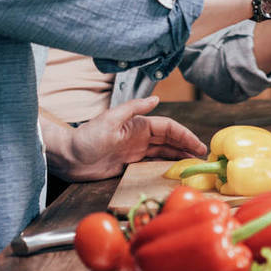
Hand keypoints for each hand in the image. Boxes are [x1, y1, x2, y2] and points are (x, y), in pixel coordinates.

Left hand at [46, 96, 206, 181]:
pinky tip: (174, 172)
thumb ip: (134, 108)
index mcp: (138, 124)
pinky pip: (152, 164)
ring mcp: (135, 151)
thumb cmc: (86, 138)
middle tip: (202, 157)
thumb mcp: (110, 120)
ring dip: (178, 156)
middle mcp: (140, 136)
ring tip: (193, 165)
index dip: (185, 135)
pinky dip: (165, 166)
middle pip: (170, 140)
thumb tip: (156, 98)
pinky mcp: (129, 164)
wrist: (68, 158)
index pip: (169, 128)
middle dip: (186, 146)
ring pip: (163, 152)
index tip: (198, 145)